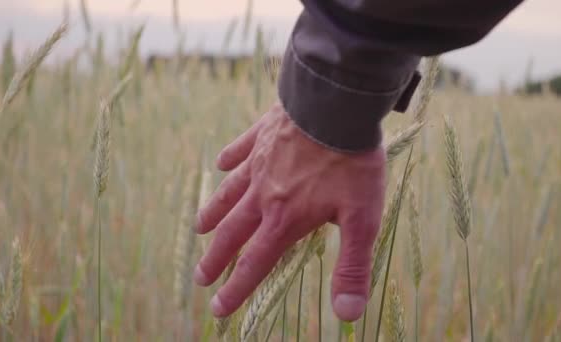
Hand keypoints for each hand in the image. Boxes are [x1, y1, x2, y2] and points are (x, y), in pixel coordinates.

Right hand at [194, 103, 386, 320]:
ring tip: (199, 228)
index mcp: (284, 219)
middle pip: (233, 233)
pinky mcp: (262, 135)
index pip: (254, 263)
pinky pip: (239, 149)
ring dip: (213, 213)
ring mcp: (259, 163)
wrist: (338, 105)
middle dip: (216, 259)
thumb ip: (352, 266)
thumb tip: (347, 314)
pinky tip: (221, 162)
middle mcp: (264, 195)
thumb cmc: (352, 162)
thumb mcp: (361, 219)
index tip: (217, 309)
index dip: (236, 290)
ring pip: (229, 194)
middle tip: (200, 277)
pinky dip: (229, 158)